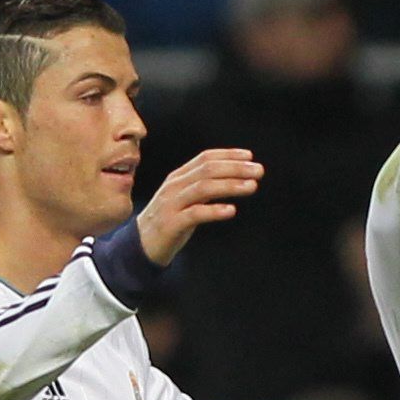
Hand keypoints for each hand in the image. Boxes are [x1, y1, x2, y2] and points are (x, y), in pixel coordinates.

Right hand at [134, 149, 263, 265]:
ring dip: (230, 185)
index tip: (250, 156)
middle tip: (258, 170)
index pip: (205, 158)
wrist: (141, 245)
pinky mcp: (172, 224)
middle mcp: (174, 186)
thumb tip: (236, 177)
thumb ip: (204, 186)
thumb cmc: (170, 220)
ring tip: (252, 186)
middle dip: (235, 168)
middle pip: (207, 170)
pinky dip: (214, 210)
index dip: (228, 155)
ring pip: (203, 188)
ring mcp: (172, 204)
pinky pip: (195, 214)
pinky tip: (231, 210)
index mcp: (178, 177)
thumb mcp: (185, 198)